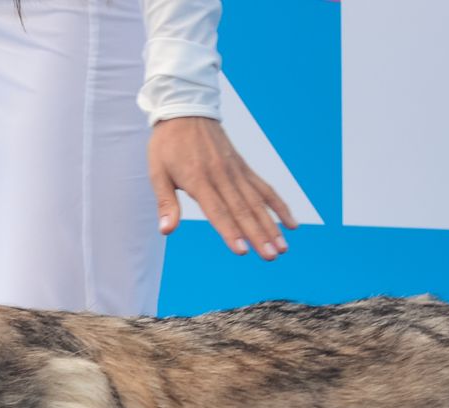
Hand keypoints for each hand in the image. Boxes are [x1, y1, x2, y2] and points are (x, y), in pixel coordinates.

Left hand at [147, 116, 296, 259]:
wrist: (186, 110)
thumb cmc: (168, 145)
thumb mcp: (157, 172)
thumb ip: (165, 203)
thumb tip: (166, 230)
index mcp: (199, 180)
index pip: (217, 211)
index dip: (230, 232)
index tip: (243, 250)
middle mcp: (222, 176)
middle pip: (243, 210)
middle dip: (258, 235)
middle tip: (270, 256)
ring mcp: (236, 171)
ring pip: (258, 202)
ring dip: (272, 225)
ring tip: (283, 247)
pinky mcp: (243, 168)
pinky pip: (265, 188)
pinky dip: (278, 205)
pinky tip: (291, 223)